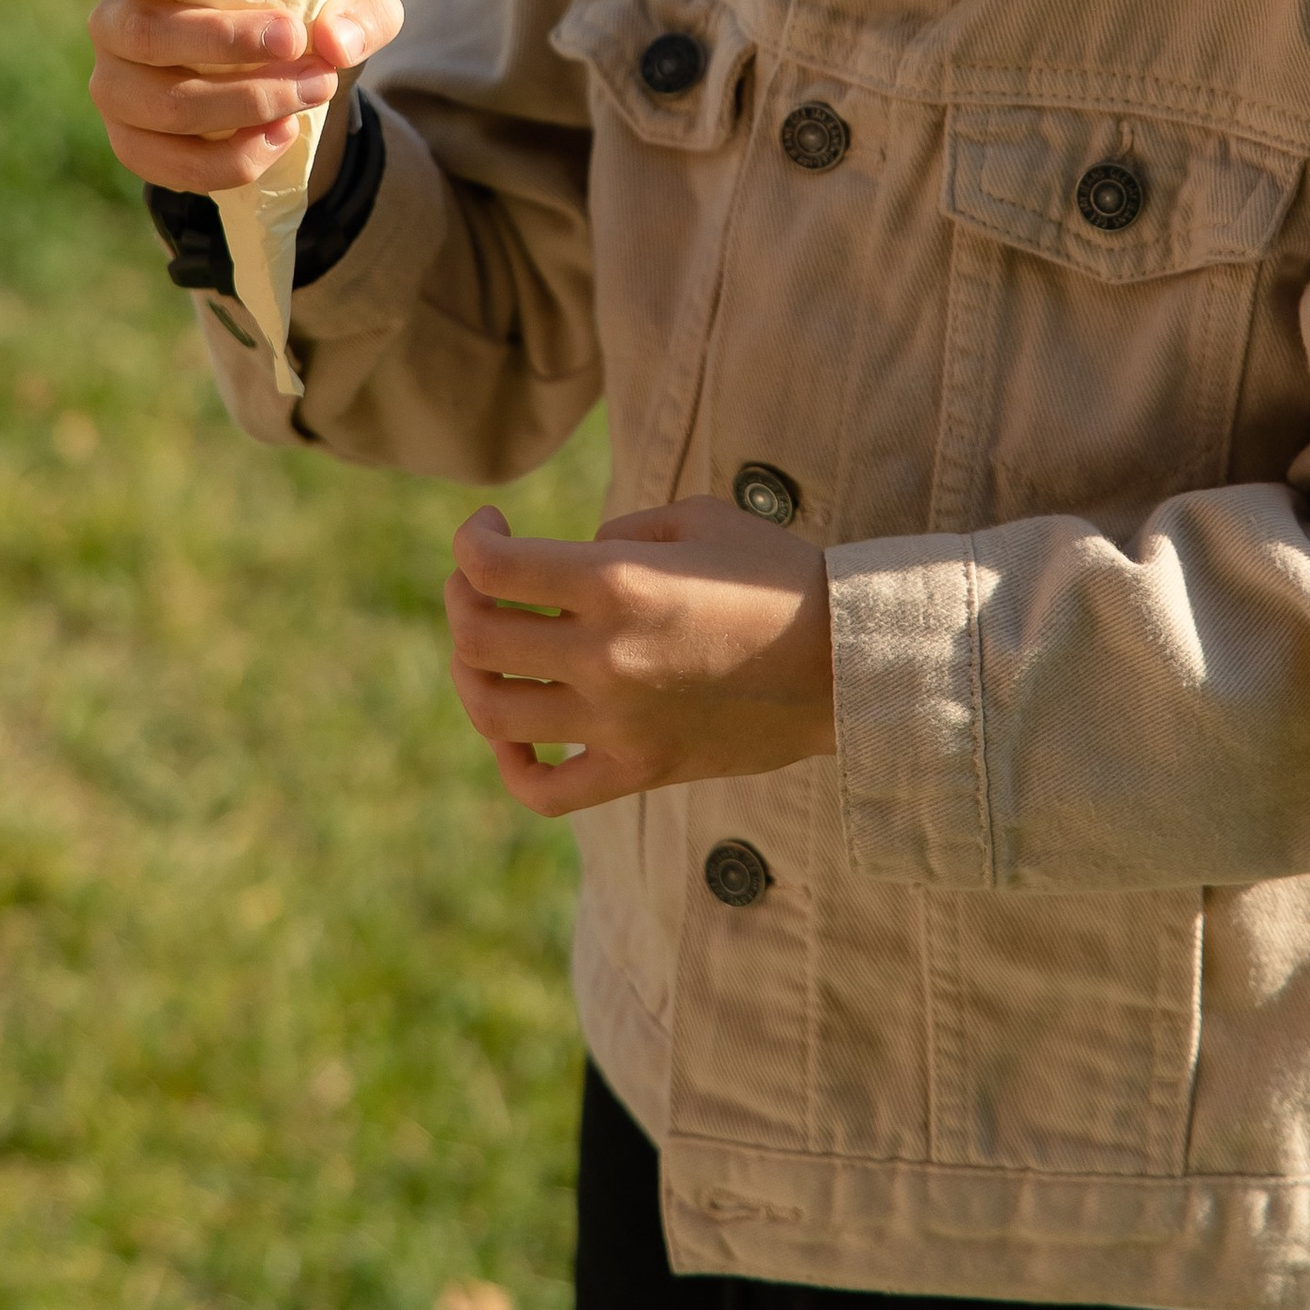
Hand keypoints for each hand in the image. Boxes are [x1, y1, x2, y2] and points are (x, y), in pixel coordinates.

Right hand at [81, 0, 401, 194]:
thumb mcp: (349, 5)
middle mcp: (117, 22)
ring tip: (313, 89)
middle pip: (142, 31)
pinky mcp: (133, 145)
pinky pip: (171, 163)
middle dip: (223, 40)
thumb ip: (359, 11)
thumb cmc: (302, 23)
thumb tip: (335, 42)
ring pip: (162, 103)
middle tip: (295, 38)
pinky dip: (234, 156)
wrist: (292, 91)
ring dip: (245, 102)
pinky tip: (283, 136)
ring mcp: (116, 87)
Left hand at [444, 497, 835, 817]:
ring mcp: (619, 721)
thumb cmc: (778, 576)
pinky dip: (511, 767)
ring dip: (470, 673)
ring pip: (492, 712)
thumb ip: (621, 531)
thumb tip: (571, 561)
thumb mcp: (700, 518)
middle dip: (460, 599)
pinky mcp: (641, 769)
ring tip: (486, 650)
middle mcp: (607, 655)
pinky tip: (516, 737)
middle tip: (480, 584)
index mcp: (619, 581)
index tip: (489, 527)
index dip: (471, 538)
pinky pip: (545, 791)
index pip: (492, 566)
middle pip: (476, 637)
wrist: (849, 661)